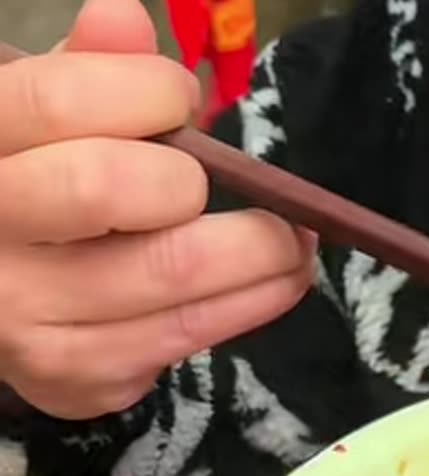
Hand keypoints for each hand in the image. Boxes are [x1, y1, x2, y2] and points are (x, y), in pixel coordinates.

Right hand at [0, 0, 313, 419]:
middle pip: (113, 190)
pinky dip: (244, 306)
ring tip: (294, 240)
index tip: (181, 99)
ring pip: (175, 280)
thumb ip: (86, 66)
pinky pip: (185, 339)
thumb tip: (123, 19)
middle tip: (231, 179)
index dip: (146, 91)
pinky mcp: (72, 379)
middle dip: (196, 179)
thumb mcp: (37, 111)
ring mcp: (23, 321)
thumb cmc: (32, 178)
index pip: (60, 103)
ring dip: (265, 256)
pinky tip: (258, 282)